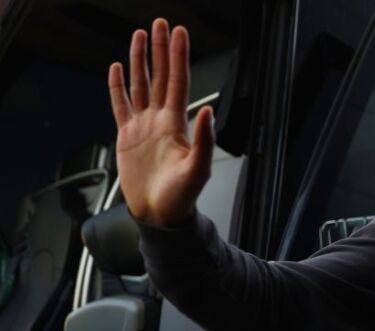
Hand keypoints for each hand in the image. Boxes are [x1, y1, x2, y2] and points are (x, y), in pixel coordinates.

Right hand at [108, 18, 213, 226]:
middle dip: (161, 50)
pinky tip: (118, 69)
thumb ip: (204, 140)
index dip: (178, 57)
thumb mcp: (198, 170)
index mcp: (177, 125)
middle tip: (161, 23)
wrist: (160, 216)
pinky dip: (118, 86)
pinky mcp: (126, 137)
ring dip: (140, 61)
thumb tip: (209, 111)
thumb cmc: (182, 197)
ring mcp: (143, 127)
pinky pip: (121, 105)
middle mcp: (160, 121)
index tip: (179, 33)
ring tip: (140, 36)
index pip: (178, 82)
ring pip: (140, 85)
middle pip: (159, 76)